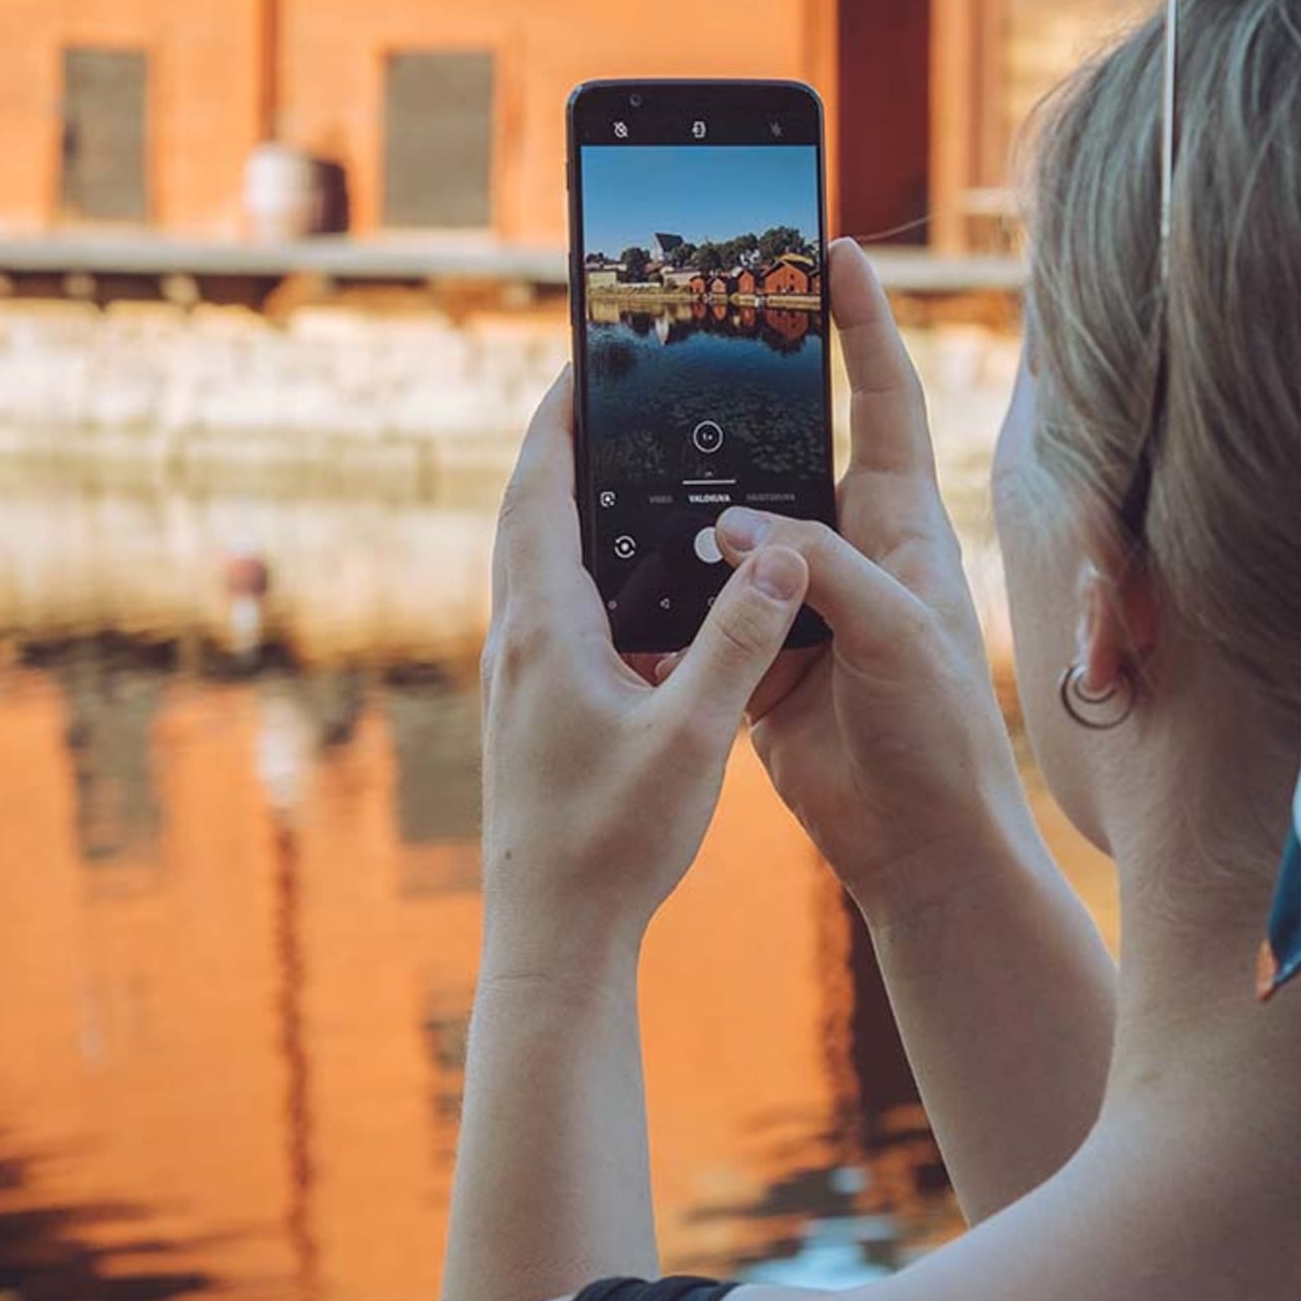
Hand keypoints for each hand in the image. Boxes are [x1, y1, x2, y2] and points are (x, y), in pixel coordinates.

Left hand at [478, 371, 808, 979]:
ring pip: (537, 563)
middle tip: (608, 396)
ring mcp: (521, 677)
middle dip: (562, 448)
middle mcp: (518, 640)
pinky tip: (641, 590)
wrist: (553, 937)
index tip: (582, 362)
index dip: (556, 420)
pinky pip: (555, 611)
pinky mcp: (536, 709)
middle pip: (529, 514)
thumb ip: (738, 638)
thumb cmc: (611, 841)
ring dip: (571, 508)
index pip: (539, 493)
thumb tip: (781, 551)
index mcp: (546, 628)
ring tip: (626, 471)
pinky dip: (588, 571)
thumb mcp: (692, 732)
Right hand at [663, 240, 1039, 926]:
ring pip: (738, 522)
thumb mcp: (895, 633)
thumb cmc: (939, 731)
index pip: (881, 396)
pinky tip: (628, 565)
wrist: (918, 840)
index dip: (861, 322)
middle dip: (749, 394)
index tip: (831, 252)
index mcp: (901, 521)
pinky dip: (671, 587)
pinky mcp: (759, 649)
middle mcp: (851, 545)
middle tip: (698, 329)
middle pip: (794, 445)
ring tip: (639, 442)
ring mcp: (801, 596)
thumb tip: (733, 528)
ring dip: (694, 495)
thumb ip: (821, 571)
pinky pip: (706, 599)